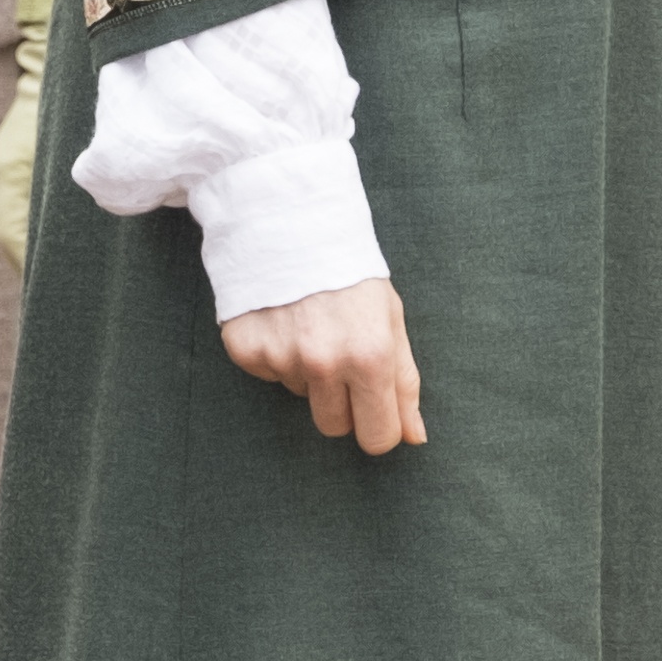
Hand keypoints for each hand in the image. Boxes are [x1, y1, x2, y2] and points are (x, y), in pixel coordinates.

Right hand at [221, 279, 426, 454]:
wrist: (292, 222)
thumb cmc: (351, 274)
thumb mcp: (391, 321)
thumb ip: (404, 383)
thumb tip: (414, 437)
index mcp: (370, 356)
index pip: (376, 438)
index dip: (378, 429)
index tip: (374, 414)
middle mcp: (324, 362)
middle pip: (334, 427)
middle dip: (341, 405)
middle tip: (341, 359)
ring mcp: (281, 357)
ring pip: (301, 395)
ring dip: (308, 371)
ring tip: (310, 324)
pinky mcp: (246, 349)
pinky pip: (269, 373)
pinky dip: (277, 352)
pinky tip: (283, 319)